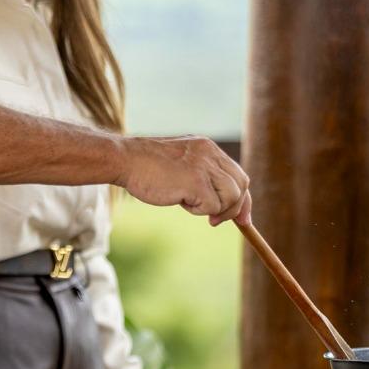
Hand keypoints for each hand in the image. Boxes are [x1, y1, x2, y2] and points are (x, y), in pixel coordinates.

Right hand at [120, 136, 251, 225]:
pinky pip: (212, 207)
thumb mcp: (182, 163)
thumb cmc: (147, 166)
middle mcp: (211, 154)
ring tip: (188, 203)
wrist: (126, 160)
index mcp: (208, 147)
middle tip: (214, 221)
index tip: (242, 218)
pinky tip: (179, 200)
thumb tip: (221, 204)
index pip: (238, 174)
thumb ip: (203, 175)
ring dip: (214, 210)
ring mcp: (205, 167)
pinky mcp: (197, 182)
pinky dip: (198, 210)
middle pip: (241, 186)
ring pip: (231, 198)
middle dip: (234, 209)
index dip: (242, 198)